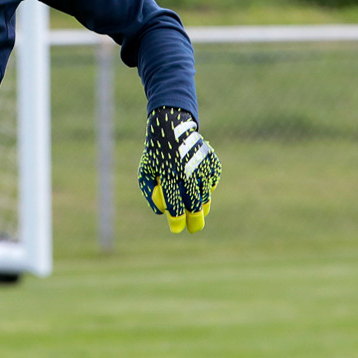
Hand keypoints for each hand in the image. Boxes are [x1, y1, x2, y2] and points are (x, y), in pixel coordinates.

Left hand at [137, 107, 220, 233]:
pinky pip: (211, 183)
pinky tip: (199, 185)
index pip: (174, 202)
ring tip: (197, 213)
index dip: (176, 219)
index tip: (177, 229)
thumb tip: (161, 213)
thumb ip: (150, 193)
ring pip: (205, 195)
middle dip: (195, 219)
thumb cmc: (156, 154)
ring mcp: (202, 166)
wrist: (172, 127)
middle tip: (194, 229)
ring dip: (202, 207)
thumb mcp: (145, 171)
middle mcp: (187, 170)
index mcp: (168, 173)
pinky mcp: (212, 163)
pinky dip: (206, 189)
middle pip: (194, 202)